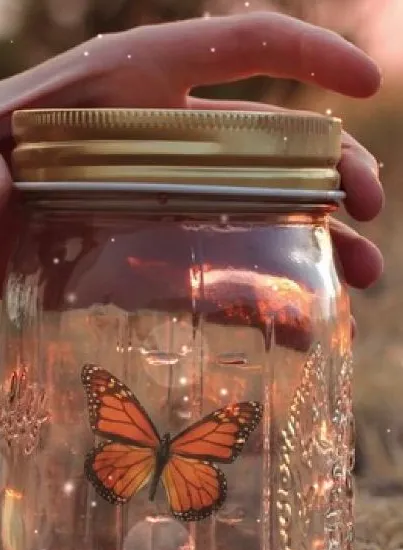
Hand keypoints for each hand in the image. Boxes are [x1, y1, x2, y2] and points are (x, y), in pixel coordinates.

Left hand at [0, 13, 383, 289]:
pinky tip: (301, 323)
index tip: (366, 88)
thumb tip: (10, 182)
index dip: (308, 56)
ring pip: (260, 208)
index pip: (238, 47)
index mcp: (131, 84)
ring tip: (365, 277)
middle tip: (370, 213)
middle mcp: (162, 136)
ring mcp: (165, 199)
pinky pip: (221, 269)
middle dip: (333, 169)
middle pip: (270, 139)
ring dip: (320, 237)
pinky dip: (266, 293)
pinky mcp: (153, 255)